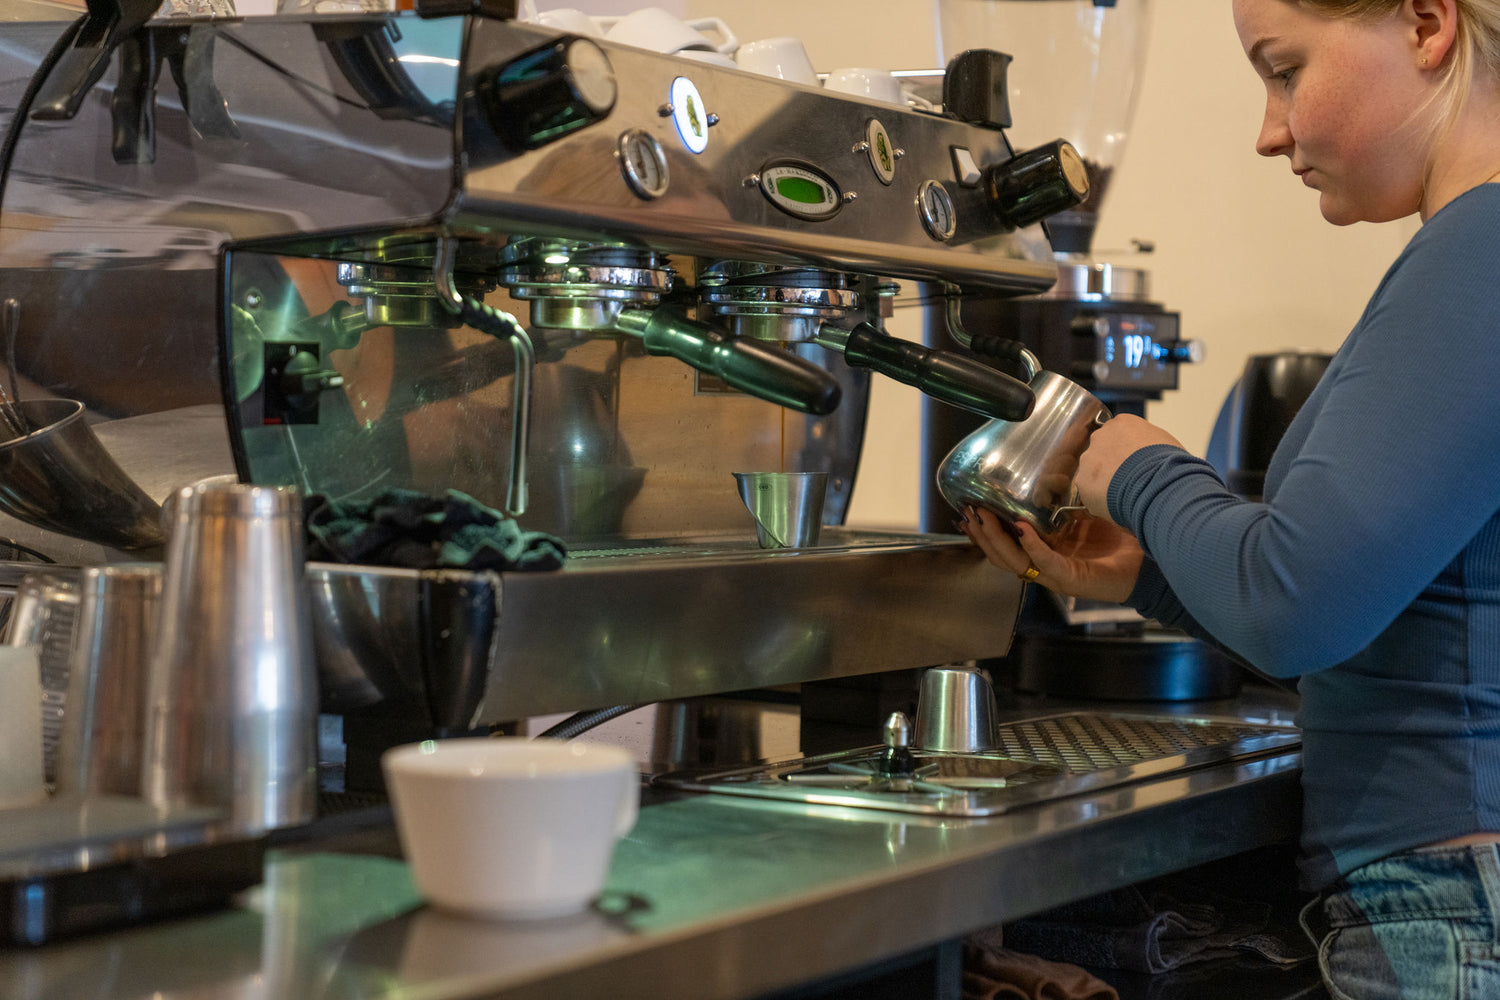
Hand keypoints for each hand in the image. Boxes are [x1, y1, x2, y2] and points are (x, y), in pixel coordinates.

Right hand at [958, 506, 1144, 603]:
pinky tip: (1022, 530)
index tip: (966, 508)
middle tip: (967, 511)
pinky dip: (1032, 547)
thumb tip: (1057, 460)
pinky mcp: (1073, 580)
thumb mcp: (1089, 509)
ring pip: (1015, 563)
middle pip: (1001, 555)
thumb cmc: (1124, 536)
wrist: (1154, 559)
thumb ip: (1070, 495)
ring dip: (997, 540)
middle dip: (981, 534)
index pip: (1005, 542)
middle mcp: (1046, 563)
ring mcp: (1058, 574)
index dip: (983, 529)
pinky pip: (1045, 564)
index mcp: (1047, 548)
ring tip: (984, 518)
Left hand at [1075, 414, 1184, 521]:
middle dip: (1111, 466)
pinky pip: (1088, 491)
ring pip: (1092, 472)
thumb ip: (1147, 442)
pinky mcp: (1082, 481)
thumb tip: (1147, 453)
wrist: (1160, 485)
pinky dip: (1099, 499)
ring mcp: (1089, 459)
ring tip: (1123, 495)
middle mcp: (1100, 437)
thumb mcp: (1164, 443)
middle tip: (1127, 481)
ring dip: (1103, 482)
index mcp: (1121, 423)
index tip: (1133, 464)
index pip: (1116, 435)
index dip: (1125, 452)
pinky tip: (1116, 503)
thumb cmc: (1170, 465)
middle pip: (1101, 451)